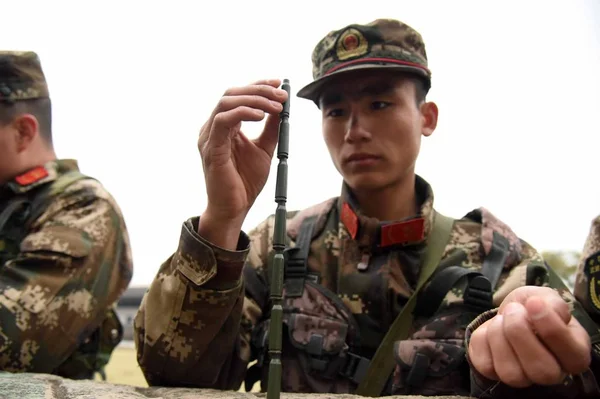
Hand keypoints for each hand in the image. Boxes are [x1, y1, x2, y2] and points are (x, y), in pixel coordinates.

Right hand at [197, 79, 287, 246]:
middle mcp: (212, 128)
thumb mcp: (264, 149)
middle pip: (231, 93)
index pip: (238, 95)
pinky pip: (223, 121)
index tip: (280, 84)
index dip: (258, 85)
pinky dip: (243, 113)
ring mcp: (209, 137)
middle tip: (282, 95)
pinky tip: (261, 116)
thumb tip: (281, 107)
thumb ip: (270, 129)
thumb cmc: (245, 182)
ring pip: (226, 102)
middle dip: (259, 90)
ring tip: (276, 106)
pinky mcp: (210, 148)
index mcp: (224, 127)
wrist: (235, 208)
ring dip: (254, 99)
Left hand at [468, 286, 590, 387]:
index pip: (574, 356)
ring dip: (499, 336)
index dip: (552, 329)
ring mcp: (522, 378)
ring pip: (511, 373)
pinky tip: (489, 330)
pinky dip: (482, 339)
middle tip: (513, 310)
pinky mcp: (493, 374)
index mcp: (574, 355)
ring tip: (501, 318)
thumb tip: (539, 307)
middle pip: (541, 370)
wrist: (508, 311)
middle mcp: (551, 374)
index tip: (534, 304)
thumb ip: (552, 303)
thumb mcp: (546, 298)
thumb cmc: (533, 307)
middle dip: (520, 333)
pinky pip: (485, 365)